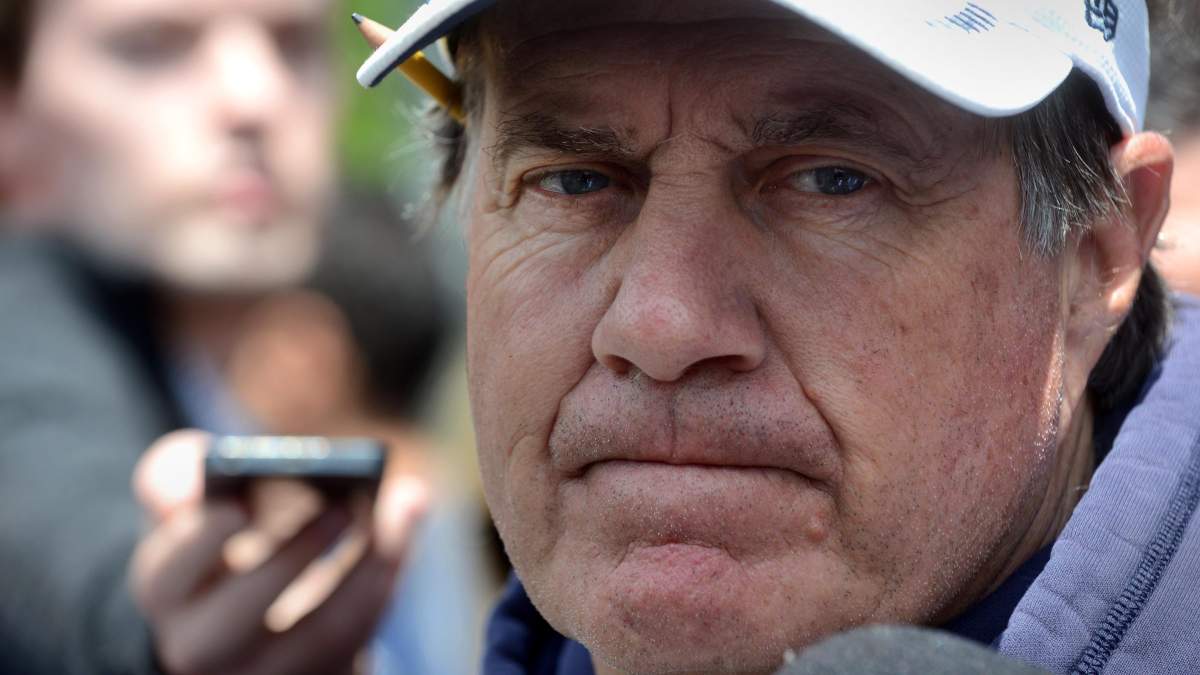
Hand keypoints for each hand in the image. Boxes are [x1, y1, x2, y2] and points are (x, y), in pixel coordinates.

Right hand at [128, 431, 426, 674]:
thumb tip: (216, 460)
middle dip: (294, 558)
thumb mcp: (187, 504)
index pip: (164, 576)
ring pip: (321, 635)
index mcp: (165, 591)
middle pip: (242, 618)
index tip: (236, 507)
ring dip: (367, 567)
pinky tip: (403, 534)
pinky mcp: (320, 674)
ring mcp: (264, 673)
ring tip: (399, 506)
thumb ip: (178, 473)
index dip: (199, 543)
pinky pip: (360, 642)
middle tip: (343, 504)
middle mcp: (203, 648)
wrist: (242, 620)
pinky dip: (386, 584)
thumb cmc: (217, 541)